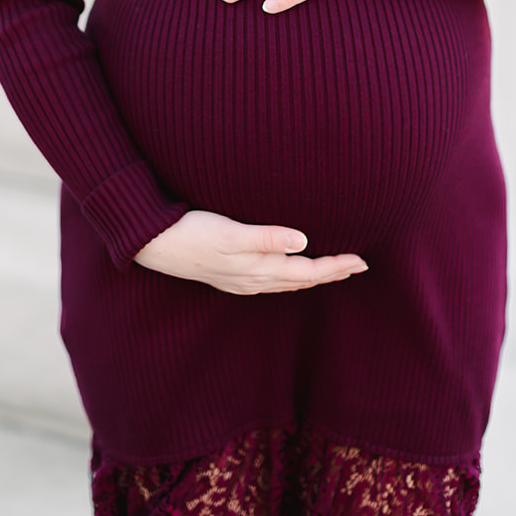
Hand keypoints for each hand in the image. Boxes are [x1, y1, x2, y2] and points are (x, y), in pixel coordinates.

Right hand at [134, 210, 367, 293]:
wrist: (154, 243)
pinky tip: (290, 269)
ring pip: (287, 282)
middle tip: (359, 265)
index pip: (307, 272)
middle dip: (331, 273)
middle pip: (302, 280)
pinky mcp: (230, 273)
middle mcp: (253, 279)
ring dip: (313, 276)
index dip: (335, 267)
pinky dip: (290, 275)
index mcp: (257, 270)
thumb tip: (303, 242)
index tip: (361, 261)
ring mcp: (241, 279)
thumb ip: (265, 237)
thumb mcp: (228, 233)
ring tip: (333, 269)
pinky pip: (271, 280)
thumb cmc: (191, 233)